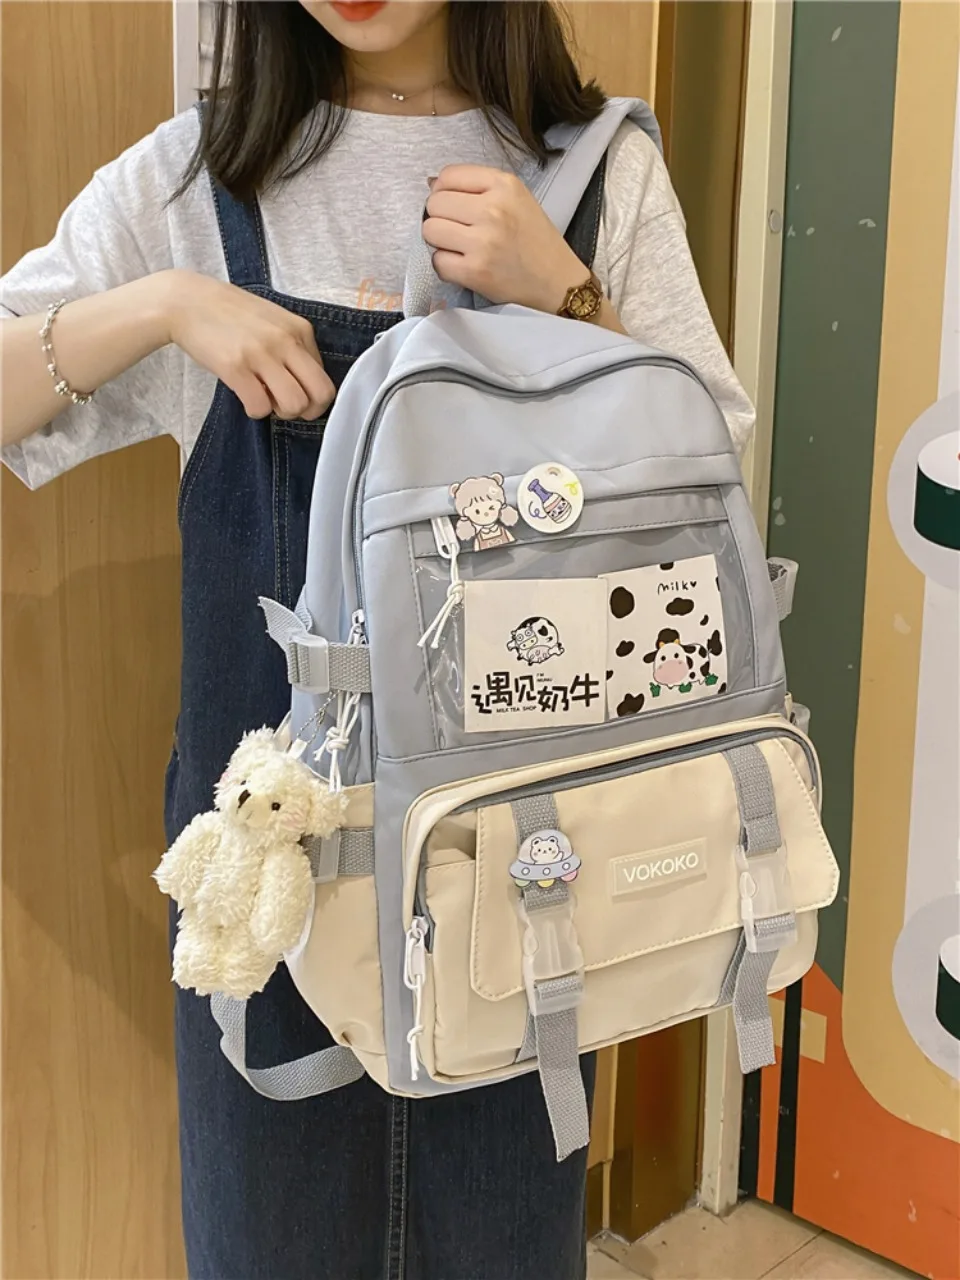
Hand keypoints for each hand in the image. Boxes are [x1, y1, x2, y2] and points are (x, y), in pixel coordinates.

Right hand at [162, 271, 334, 419]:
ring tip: (264, 399)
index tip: (292, 390)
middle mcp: (286, 341)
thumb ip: (294, 347)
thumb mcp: (274, 320)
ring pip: (295, 405)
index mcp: (300, 330)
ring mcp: (261, 354)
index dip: (311, 394)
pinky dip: (255, 411)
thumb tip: (305, 383)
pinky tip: (245, 397)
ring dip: (281, 412)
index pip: (326, 378)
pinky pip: (260, 407)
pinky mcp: (235, 367)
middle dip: (307, 410)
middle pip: (321, 395)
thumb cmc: (230, 313)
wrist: (186, 301)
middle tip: (285, 404)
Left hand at [422, 166, 588, 313]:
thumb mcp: (517, 199)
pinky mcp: (476, 271)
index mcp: (504, 184)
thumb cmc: (537, 241)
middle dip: (440, 218)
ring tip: (460, 248)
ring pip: (430, 231)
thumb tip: (430, 184)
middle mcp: (493, 209)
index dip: (442, 192)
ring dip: (439, 242)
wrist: (558, 283)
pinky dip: (445, 266)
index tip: (454, 207)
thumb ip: (477, 188)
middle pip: (434, 203)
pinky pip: (438, 262)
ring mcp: (483, 241)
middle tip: (458, 232)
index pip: (447, 176)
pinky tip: (464, 266)